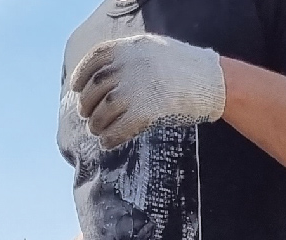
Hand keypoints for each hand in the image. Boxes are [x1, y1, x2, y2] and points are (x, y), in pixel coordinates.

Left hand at [70, 34, 225, 148]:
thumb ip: (129, 58)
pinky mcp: (145, 112)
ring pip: (102, 111)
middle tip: (86, 115)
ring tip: (96, 130)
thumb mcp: (153, 50)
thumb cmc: (183, 67)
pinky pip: (118, 129)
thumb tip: (102, 75)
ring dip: (96, 124)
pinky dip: (109, 138)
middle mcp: (128, 67)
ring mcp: (135, 90)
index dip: (81, 76)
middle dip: (86, 104)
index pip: (94, 61)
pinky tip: (107, 143)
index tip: (75, 88)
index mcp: (128, 49)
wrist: (210, 81)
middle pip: (94, 89)